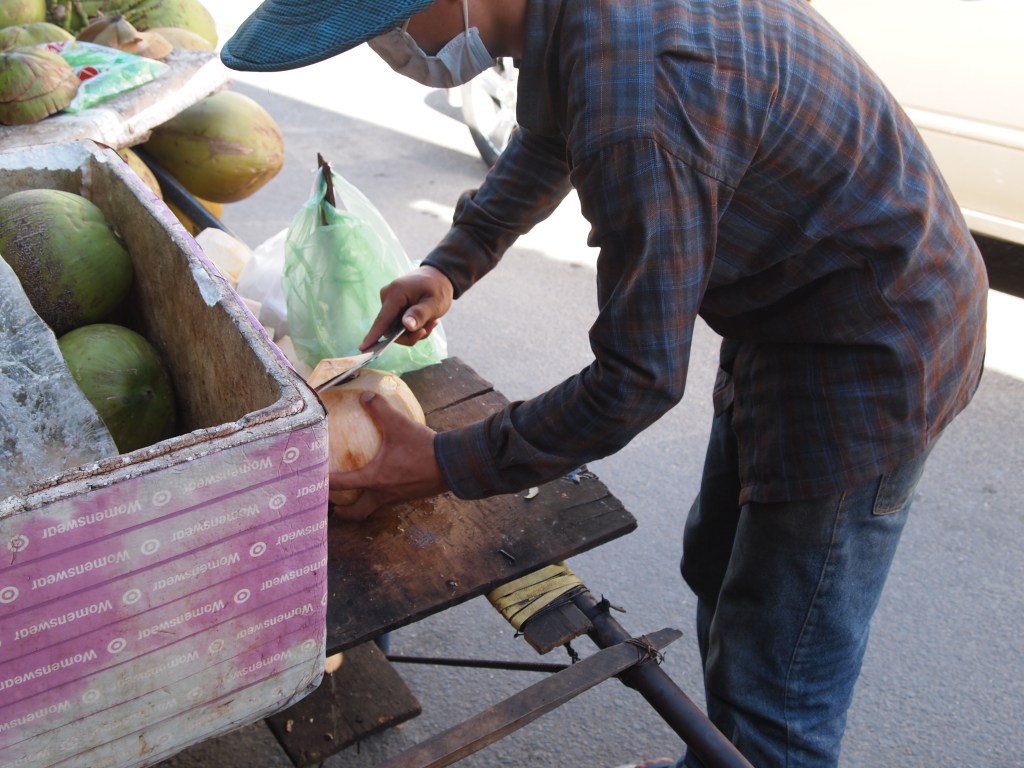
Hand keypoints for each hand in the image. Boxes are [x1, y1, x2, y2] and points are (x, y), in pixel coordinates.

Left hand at [328, 390, 449, 519]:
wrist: (453, 464)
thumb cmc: (422, 448)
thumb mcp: (399, 425)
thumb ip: (380, 409)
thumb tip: (365, 396)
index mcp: (374, 479)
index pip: (342, 484)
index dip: (325, 483)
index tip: (314, 483)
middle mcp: (383, 494)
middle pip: (359, 512)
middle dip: (345, 512)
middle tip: (336, 507)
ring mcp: (398, 498)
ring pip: (375, 508)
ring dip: (364, 504)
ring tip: (358, 494)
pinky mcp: (411, 496)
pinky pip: (390, 501)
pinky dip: (382, 496)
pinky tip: (386, 482)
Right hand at [361, 265, 453, 350]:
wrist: (439, 276)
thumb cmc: (438, 288)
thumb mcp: (435, 303)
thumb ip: (420, 314)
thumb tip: (406, 326)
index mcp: (396, 293)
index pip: (382, 319)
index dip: (373, 335)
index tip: (363, 349)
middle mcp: (388, 297)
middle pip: (390, 329)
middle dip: (410, 335)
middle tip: (427, 329)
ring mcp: (389, 302)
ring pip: (396, 329)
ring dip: (414, 332)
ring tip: (431, 322)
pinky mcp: (393, 307)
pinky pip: (399, 325)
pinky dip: (413, 327)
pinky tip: (427, 320)